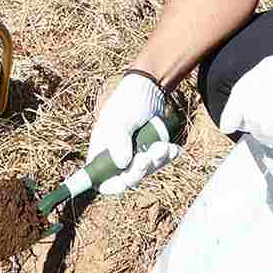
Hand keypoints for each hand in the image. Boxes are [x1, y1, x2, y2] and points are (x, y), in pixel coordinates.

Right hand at [87, 73, 176, 196]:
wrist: (150, 88)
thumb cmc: (128, 101)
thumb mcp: (121, 120)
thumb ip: (118, 141)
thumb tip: (122, 164)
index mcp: (102, 149)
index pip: (100, 179)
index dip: (110, 185)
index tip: (123, 182)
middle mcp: (117, 155)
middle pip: (126, 178)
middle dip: (139, 171)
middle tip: (147, 158)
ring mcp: (135, 153)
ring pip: (146, 171)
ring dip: (156, 162)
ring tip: (163, 146)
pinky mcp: (151, 149)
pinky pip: (159, 162)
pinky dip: (166, 157)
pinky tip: (172, 148)